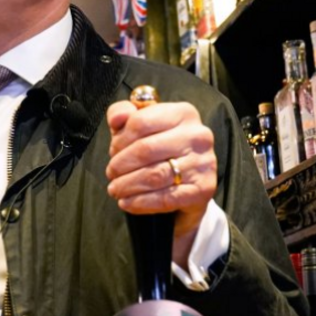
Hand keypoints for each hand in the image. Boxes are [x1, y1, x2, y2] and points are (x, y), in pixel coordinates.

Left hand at [106, 100, 216, 262]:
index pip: (140, 122)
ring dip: (127, 185)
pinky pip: (165, 198)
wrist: (190, 183)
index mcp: (183, 113)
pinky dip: (140, 202)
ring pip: (154, 176)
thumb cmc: (161, 150)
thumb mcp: (141, 127)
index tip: (113, 152)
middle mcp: (197, 136)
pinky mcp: (203, 189)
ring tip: (115, 189)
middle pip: (145, 150)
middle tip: (111, 174)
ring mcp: (203, 163)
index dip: (119, 141)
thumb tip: (117, 117)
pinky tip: (127, 202)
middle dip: (120, 165)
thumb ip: (123, 113)